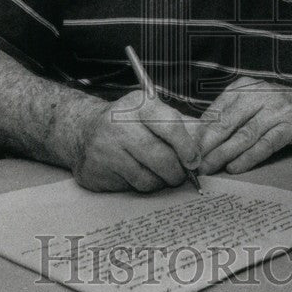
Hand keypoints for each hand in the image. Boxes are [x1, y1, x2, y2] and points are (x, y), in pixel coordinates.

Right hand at [59, 90, 201, 191]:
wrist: (83, 130)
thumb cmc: (130, 123)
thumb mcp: (154, 113)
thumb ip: (183, 126)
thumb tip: (208, 147)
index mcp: (139, 104)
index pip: (171, 126)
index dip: (187, 148)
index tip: (194, 161)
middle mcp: (119, 124)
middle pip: (161, 158)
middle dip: (177, 172)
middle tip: (181, 175)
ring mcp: (105, 148)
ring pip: (148, 178)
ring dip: (160, 182)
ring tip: (159, 174)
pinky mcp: (96, 171)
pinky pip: (131, 187)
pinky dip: (141, 185)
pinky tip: (137, 174)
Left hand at [197, 77, 291, 174]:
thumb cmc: (282, 108)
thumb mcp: (254, 102)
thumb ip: (231, 115)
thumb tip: (200, 136)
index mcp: (244, 87)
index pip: (216, 111)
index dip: (199, 133)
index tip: (186, 149)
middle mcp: (259, 94)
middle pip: (226, 122)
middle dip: (207, 145)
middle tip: (191, 163)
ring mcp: (276, 109)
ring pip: (243, 135)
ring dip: (223, 154)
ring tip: (208, 169)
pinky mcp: (290, 125)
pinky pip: (265, 144)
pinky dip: (248, 157)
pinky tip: (235, 168)